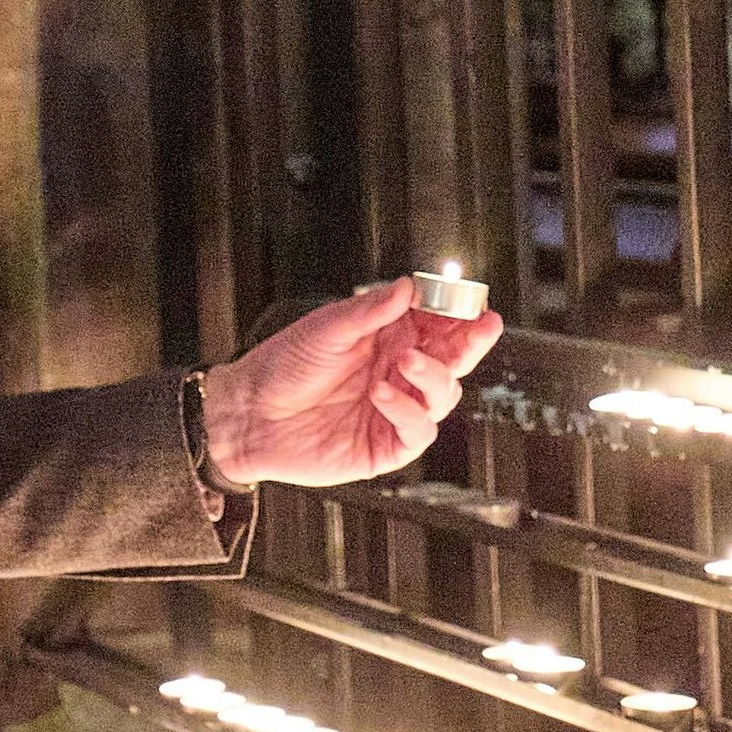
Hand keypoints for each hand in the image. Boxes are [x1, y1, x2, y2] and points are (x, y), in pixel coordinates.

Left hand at [197, 276, 504, 489]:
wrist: (249, 414)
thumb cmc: (284, 365)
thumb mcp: (327, 328)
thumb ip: (370, 310)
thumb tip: (411, 286)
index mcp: (391, 338)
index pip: (439, 323)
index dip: (460, 312)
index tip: (475, 299)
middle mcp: (400, 372)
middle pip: (454, 358)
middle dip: (472, 341)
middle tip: (482, 325)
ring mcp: (396, 409)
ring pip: (444, 394)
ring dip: (435, 375)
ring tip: (405, 360)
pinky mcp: (385, 445)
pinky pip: (418, 431)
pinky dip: (408, 411)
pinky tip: (382, 394)